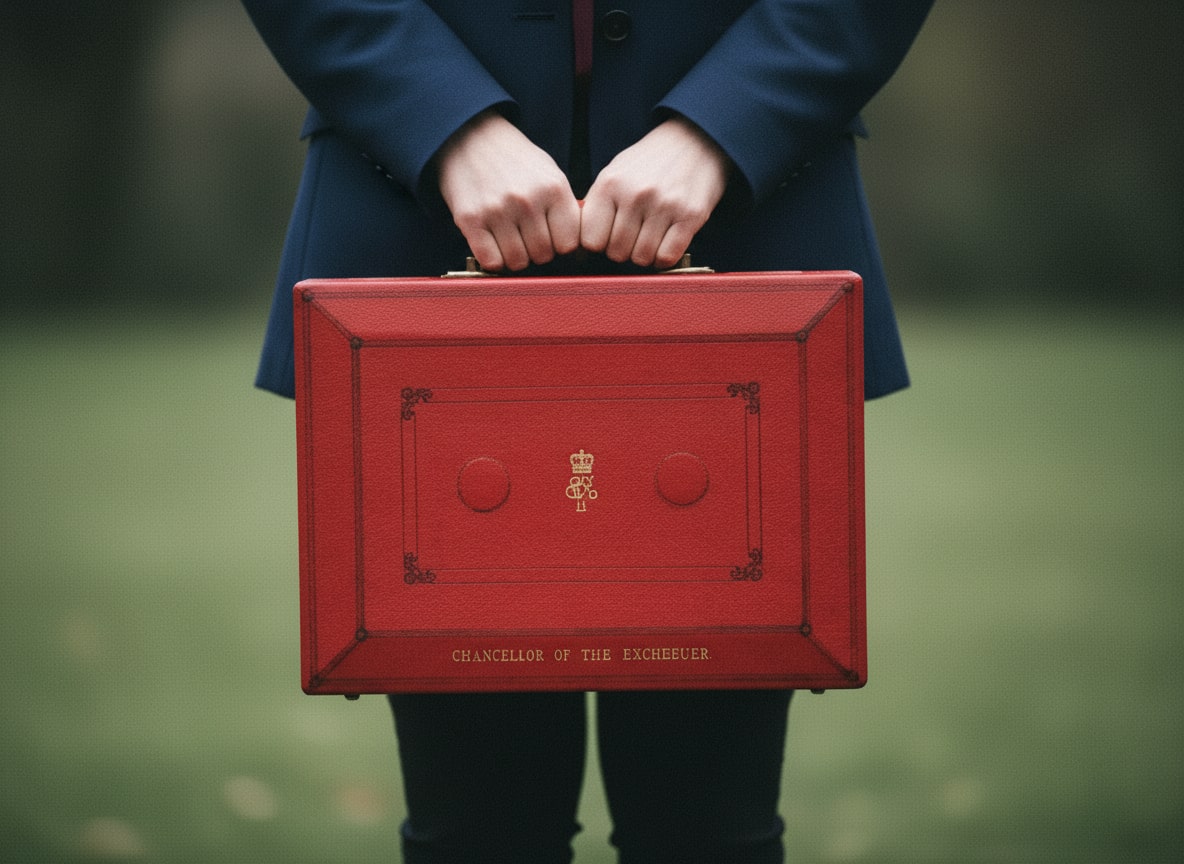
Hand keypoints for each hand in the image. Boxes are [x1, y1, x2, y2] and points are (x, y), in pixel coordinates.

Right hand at [437, 109, 581, 270]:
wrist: (470, 138)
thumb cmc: (515, 161)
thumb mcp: (550, 174)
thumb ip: (564, 209)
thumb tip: (577, 253)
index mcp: (553, 188)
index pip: (569, 244)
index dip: (560, 245)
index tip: (550, 237)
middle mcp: (527, 200)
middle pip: (543, 255)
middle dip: (536, 251)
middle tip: (526, 236)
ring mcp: (498, 211)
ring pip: (518, 262)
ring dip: (515, 257)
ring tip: (509, 238)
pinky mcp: (471, 220)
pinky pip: (491, 262)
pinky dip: (494, 260)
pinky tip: (493, 244)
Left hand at [580, 116, 729, 268]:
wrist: (696, 141)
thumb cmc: (650, 163)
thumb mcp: (615, 173)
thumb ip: (597, 205)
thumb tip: (580, 246)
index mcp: (610, 183)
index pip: (591, 240)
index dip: (599, 243)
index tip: (609, 236)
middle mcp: (635, 194)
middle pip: (616, 253)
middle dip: (623, 250)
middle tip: (634, 236)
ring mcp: (664, 205)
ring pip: (641, 258)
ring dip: (645, 254)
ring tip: (650, 237)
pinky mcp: (690, 216)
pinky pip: (667, 257)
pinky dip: (664, 257)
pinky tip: (665, 243)